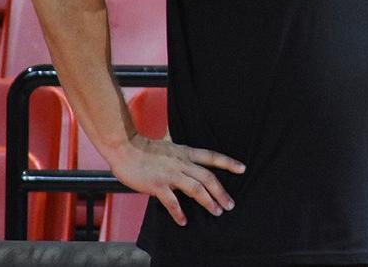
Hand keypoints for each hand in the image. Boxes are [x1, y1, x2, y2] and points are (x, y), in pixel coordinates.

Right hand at [106, 133, 245, 226]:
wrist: (125, 148)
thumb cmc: (145, 149)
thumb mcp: (170, 147)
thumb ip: (181, 156)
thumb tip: (191, 165)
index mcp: (185, 152)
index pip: (212, 156)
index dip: (229, 162)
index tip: (242, 169)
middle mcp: (181, 162)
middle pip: (208, 177)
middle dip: (221, 192)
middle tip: (230, 204)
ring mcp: (170, 174)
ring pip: (196, 189)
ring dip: (208, 202)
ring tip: (217, 212)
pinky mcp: (157, 184)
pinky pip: (172, 201)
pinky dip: (179, 213)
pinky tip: (184, 221)